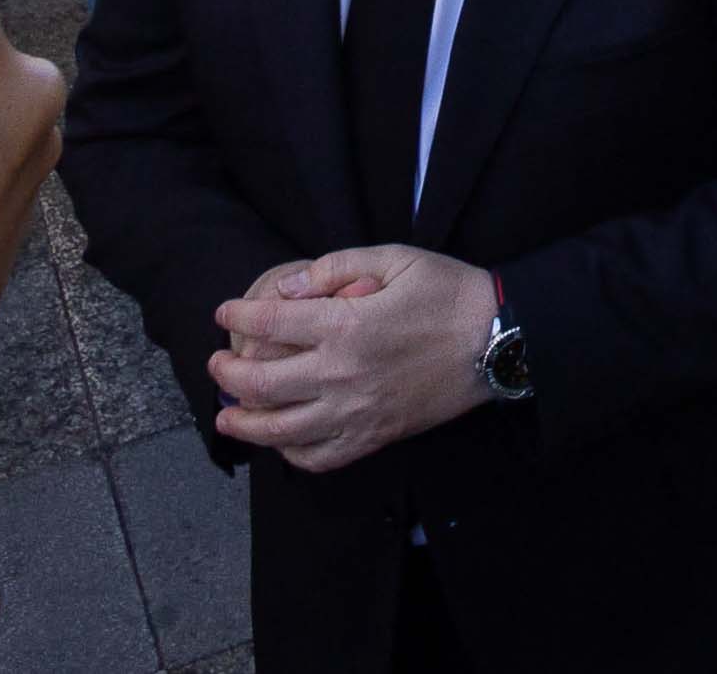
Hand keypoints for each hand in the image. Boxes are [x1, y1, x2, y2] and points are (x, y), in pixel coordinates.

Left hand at [209, 242, 496, 472]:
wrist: (499, 341)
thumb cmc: (450, 293)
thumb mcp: (396, 258)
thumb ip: (335, 267)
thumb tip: (286, 289)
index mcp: (346, 326)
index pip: (269, 324)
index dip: (237, 316)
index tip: (224, 312)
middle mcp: (343, 375)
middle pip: (260, 385)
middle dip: (226, 375)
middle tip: (217, 364)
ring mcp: (357, 413)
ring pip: (280, 432)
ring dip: (244, 424)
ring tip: (228, 415)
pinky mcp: (374, 437)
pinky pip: (319, 458)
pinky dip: (290, 453)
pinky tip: (282, 440)